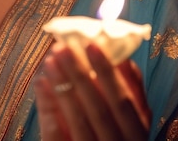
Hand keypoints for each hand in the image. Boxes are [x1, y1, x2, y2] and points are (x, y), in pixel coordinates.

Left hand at [34, 43, 150, 139]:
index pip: (125, 103)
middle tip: (64, 47)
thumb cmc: (113, 131)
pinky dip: (49, 107)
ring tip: (50, 60)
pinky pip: (57, 135)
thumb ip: (129, 90)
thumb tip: (122, 56)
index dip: (110, 74)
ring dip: (63, 87)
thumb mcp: (130, 117)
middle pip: (100, 111)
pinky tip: (42, 83)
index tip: (93, 45)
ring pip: (78, 122)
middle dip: (81, 76)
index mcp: (135, 133)